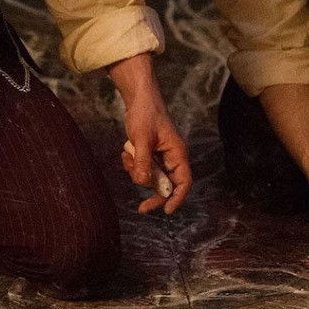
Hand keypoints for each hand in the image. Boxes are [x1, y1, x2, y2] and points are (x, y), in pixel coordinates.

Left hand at [119, 98, 191, 213]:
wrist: (138, 98)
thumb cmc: (146, 114)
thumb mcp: (142, 139)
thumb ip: (143, 162)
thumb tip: (143, 183)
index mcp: (177, 153)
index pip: (183, 182)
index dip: (177, 198)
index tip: (167, 211)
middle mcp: (171, 157)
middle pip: (166, 184)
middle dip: (152, 192)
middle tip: (142, 208)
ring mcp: (160, 156)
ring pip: (151, 177)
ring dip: (137, 172)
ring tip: (127, 156)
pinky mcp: (149, 153)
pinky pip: (142, 168)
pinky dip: (132, 165)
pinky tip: (126, 153)